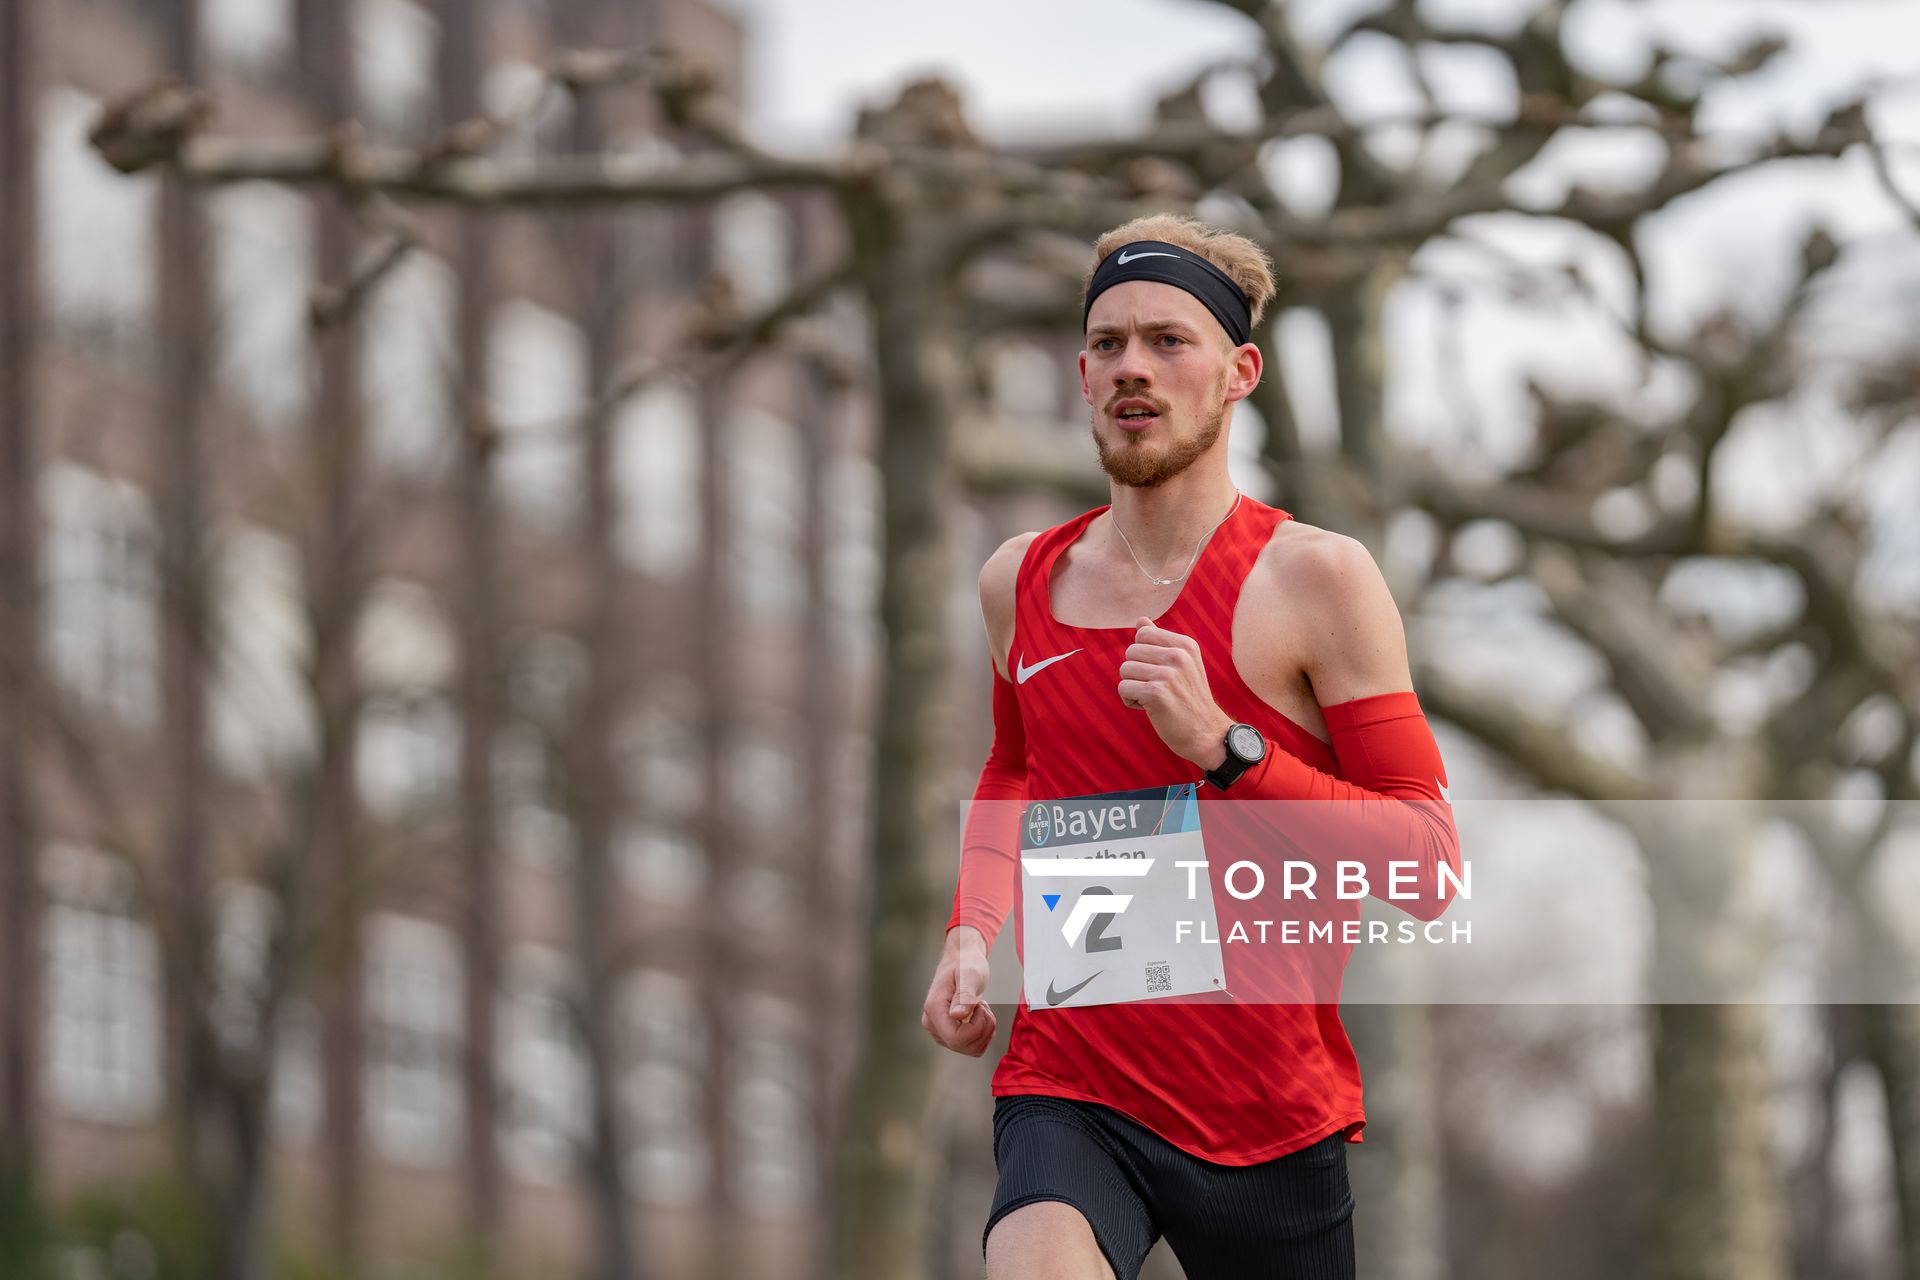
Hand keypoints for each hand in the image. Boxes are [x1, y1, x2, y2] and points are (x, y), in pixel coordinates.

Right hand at [922, 927, 997, 1056]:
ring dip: (984, 1031)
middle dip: (982, 1029)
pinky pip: (972, 1047)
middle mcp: (932, 1024)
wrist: (962, 959)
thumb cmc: (965, 963)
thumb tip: (957, 1015)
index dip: (976, 1029)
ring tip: (979, 1008)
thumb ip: (964, 995)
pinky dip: (982, 1034)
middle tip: (982, 1006)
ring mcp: (939, 1031)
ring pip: (970, 1049)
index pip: (956, 1038)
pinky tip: (978, 1016)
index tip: (979, 1007)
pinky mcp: (948, 1034)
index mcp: (934, 1009)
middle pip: (963, 1046)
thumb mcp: (970, 974)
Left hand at [1117, 618, 1232, 768]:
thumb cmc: (1189, 698)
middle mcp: (1178, 656)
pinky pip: (1123, 688)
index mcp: (1185, 645)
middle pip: (1130, 652)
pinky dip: (1131, 701)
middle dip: (1136, 673)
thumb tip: (1141, 620)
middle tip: (1157, 688)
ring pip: (1124, 670)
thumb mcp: (1183, 664)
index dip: (1143, 655)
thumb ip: (1160, 641)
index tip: (1159, 671)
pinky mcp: (1156, 693)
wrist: (1206, 733)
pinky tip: (1149, 709)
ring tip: (1154, 698)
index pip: (1143, 634)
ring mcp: (1168, 674)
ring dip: (1133, 688)